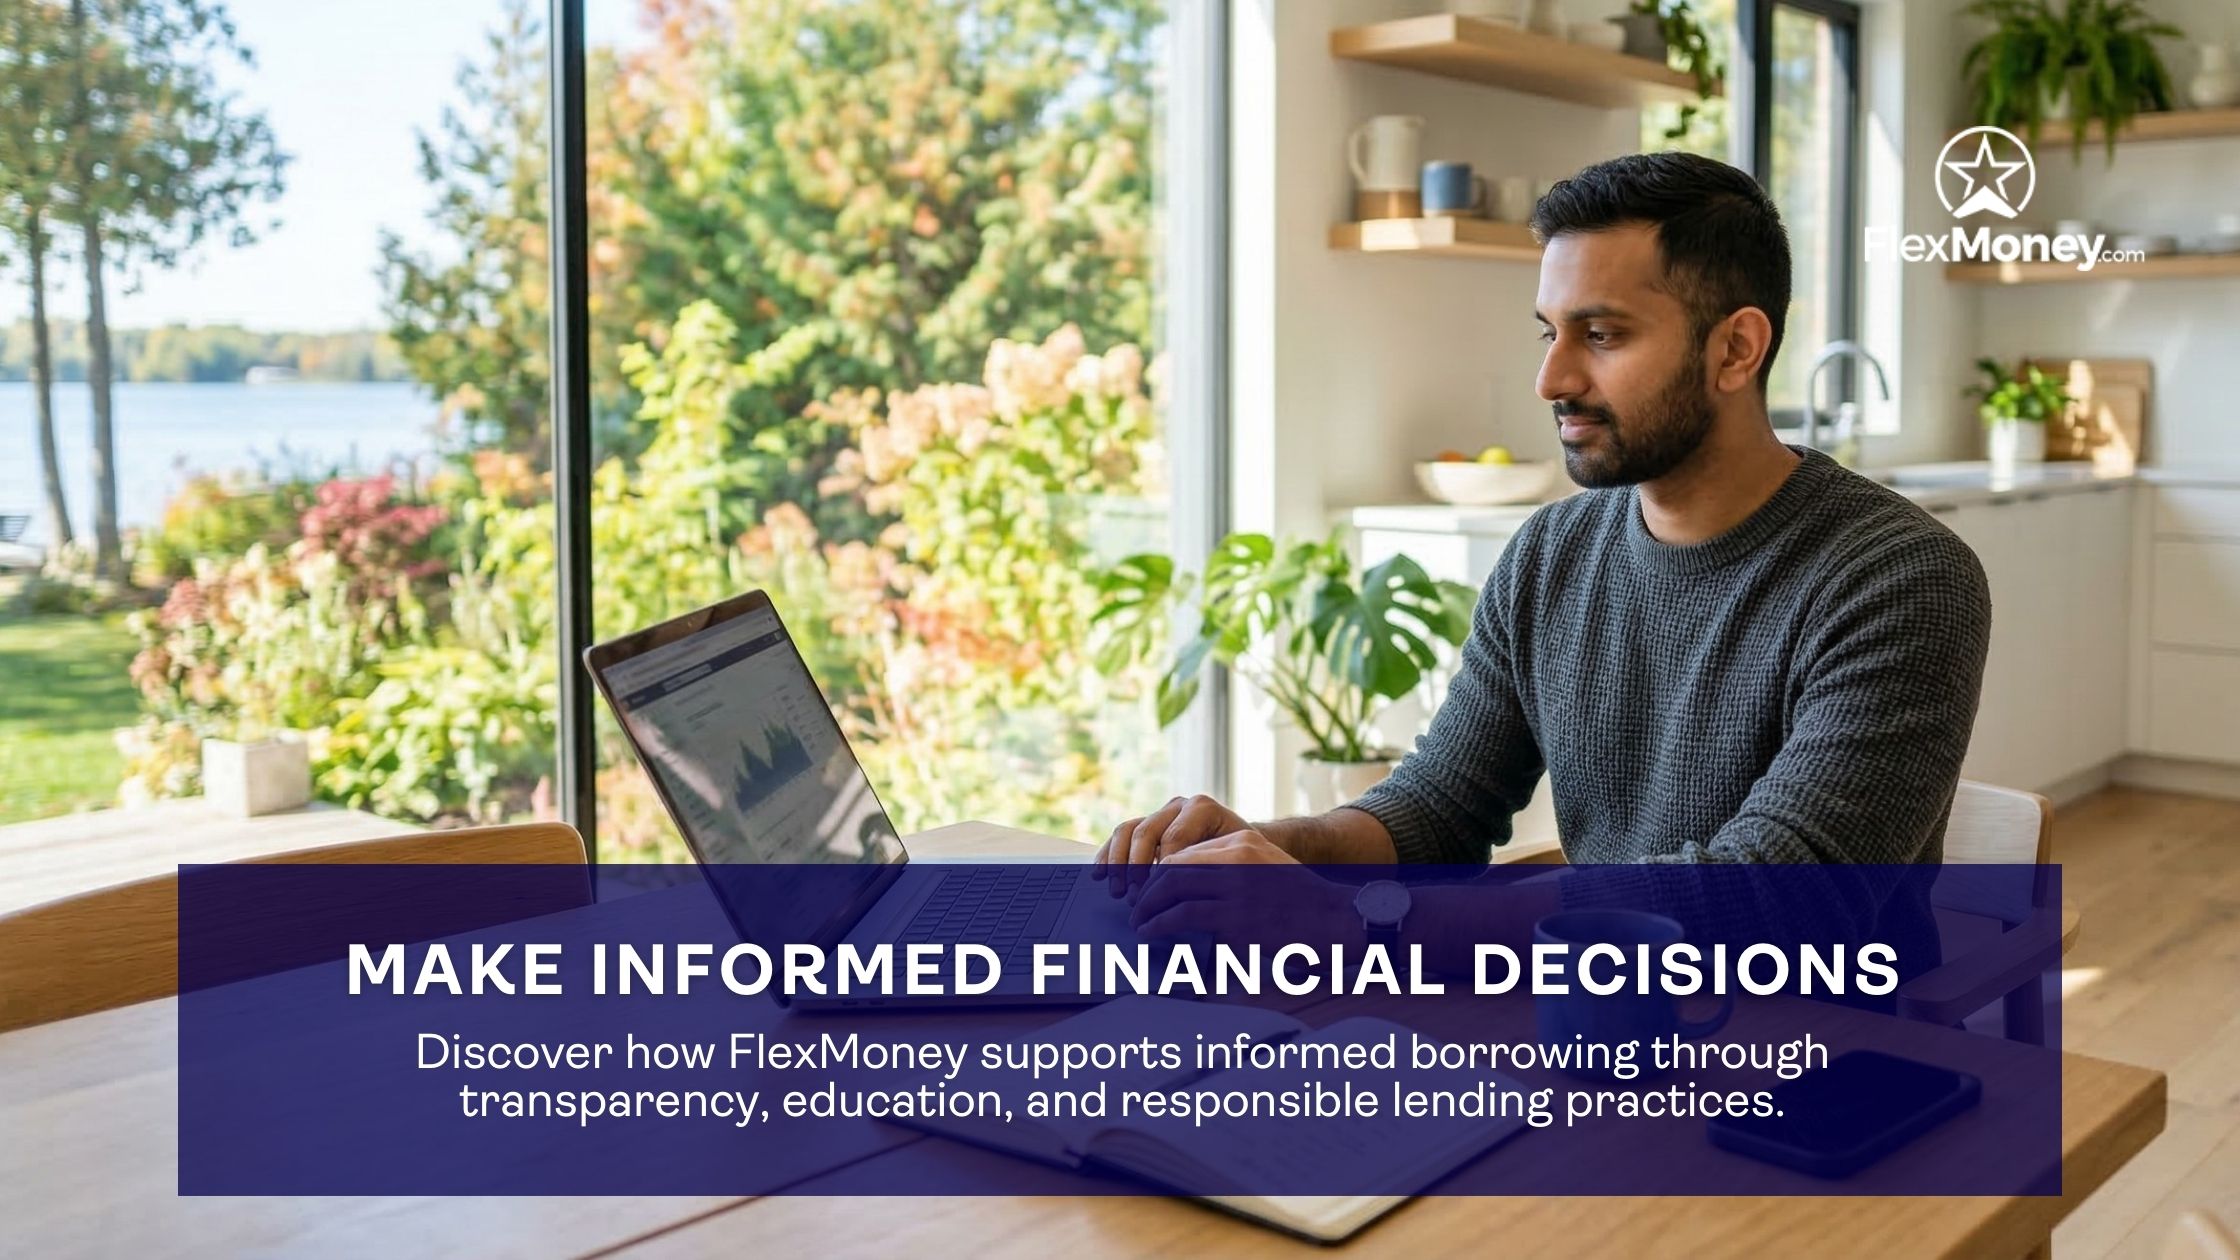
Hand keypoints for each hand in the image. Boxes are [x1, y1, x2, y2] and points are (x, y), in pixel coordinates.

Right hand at [1092, 794, 1254, 898]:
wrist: (1245, 847)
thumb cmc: (1244, 861)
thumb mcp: (1237, 864)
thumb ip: (1214, 873)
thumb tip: (1189, 902)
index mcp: (1203, 809)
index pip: (1174, 838)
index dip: (1162, 870)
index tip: (1157, 898)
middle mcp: (1179, 806)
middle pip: (1146, 832)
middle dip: (1136, 868)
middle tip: (1134, 898)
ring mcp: (1161, 813)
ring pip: (1128, 830)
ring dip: (1118, 863)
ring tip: (1118, 892)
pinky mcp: (1147, 824)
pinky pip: (1121, 835)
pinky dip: (1108, 854)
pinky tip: (1100, 875)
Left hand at [1127, 830, 1363, 950]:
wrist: (1335, 922)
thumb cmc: (1299, 899)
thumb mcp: (1265, 866)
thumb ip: (1228, 866)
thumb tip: (1180, 881)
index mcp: (1243, 842)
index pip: (1185, 852)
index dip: (1159, 872)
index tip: (1149, 889)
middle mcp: (1237, 859)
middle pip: (1173, 869)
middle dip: (1147, 890)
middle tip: (1137, 906)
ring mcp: (1236, 889)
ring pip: (1173, 892)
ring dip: (1149, 909)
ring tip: (1141, 922)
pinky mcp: (1236, 920)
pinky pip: (1183, 918)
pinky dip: (1161, 925)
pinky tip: (1154, 932)